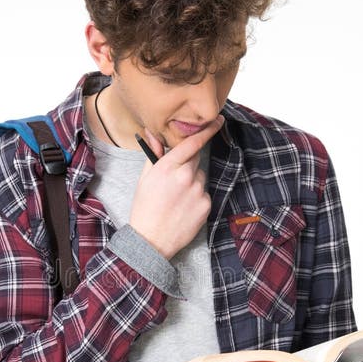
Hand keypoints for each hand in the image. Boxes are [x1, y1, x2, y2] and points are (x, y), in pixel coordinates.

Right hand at [129, 115, 223, 259]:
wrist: (151, 240)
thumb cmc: (144, 208)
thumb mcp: (145, 178)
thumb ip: (154, 154)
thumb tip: (154, 134)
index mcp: (168, 167)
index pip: (192, 143)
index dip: (207, 130)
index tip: (218, 121)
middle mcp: (185, 176)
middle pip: (196, 159)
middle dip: (188, 164)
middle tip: (173, 181)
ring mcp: (198, 191)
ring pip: (200, 177)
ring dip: (192, 182)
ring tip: (176, 199)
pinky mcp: (206, 205)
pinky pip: (204, 194)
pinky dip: (197, 198)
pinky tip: (183, 208)